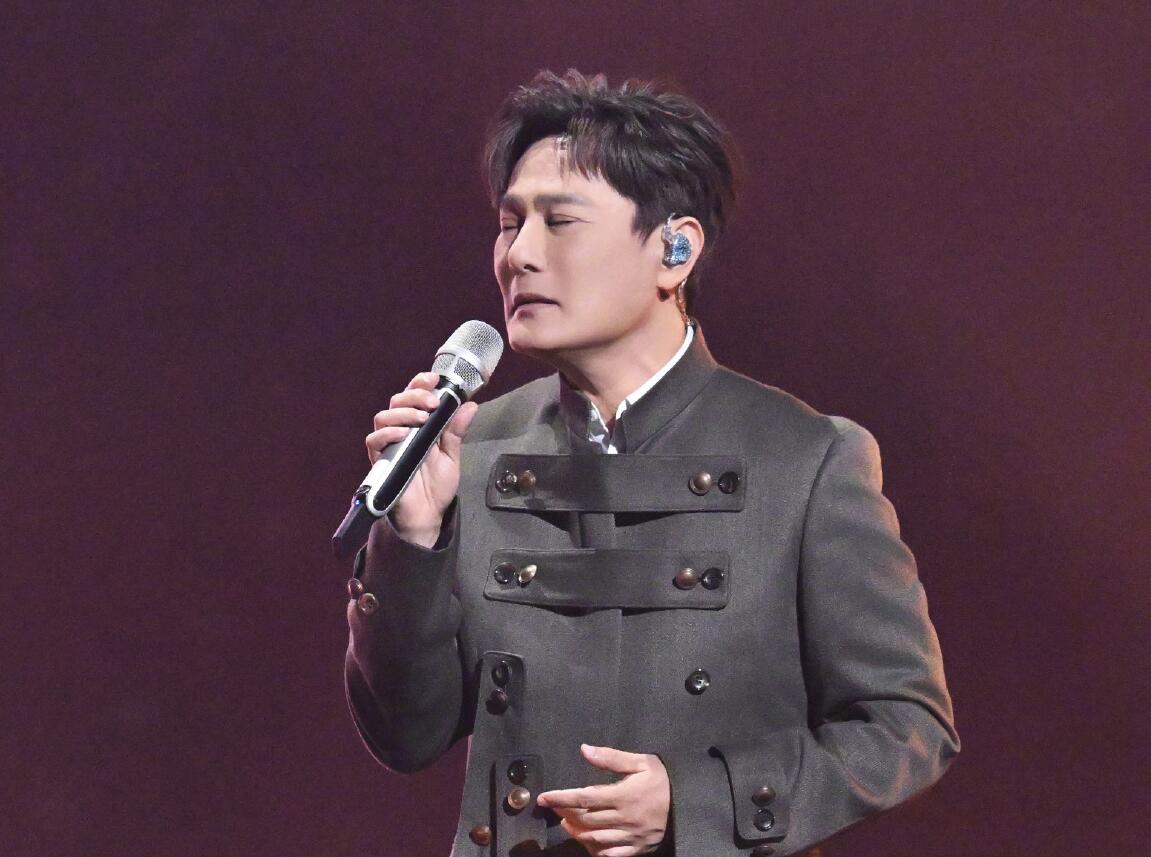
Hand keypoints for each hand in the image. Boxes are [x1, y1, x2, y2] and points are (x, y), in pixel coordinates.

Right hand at [365, 371, 477, 547]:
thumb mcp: (451, 455)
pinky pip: (374, 441)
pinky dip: (387, 433)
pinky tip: (403, 434)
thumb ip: (456, 431)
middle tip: (432, 402)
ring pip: (383, 417)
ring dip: (403, 413)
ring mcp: (389, 446)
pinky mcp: (380, 462)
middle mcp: (400, 432)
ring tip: (421, 418)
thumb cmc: (435, 486)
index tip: (433, 379)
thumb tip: (470, 405)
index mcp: (417, 426)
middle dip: (414, 395)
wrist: (427, 516)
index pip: (413, 397)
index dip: (419, 383)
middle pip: (396, 401)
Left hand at [536, 744, 669, 856]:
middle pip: (585, 819)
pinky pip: (611, 855)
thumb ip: (611, 758)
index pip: (583, 797)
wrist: (691, 804)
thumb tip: (584, 750)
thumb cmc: (664, 779)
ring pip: (594, 839)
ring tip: (567, 823)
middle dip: (565, 813)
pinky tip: (589, 842)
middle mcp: (623, 818)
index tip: (543, 798)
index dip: (560, 798)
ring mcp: (630, 836)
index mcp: (622, 795)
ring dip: (576, 832)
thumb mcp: (641, 762)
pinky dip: (596, 850)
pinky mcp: (637, 849)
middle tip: (554, 806)